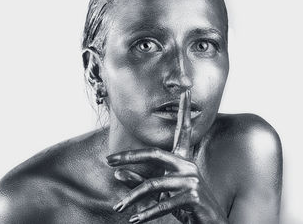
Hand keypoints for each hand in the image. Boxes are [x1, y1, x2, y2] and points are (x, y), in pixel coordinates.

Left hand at [107, 90, 228, 223]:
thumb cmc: (185, 206)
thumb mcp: (161, 193)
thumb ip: (139, 181)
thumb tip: (117, 172)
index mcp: (184, 160)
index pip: (184, 130)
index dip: (184, 111)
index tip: (186, 91)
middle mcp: (188, 166)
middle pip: (154, 154)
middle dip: (129, 156)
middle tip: (109, 160)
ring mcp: (192, 181)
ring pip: (153, 184)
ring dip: (132, 198)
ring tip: (118, 207)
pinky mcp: (193, 198)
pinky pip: (162, 204)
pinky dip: (146, 213)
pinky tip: (135, 219)